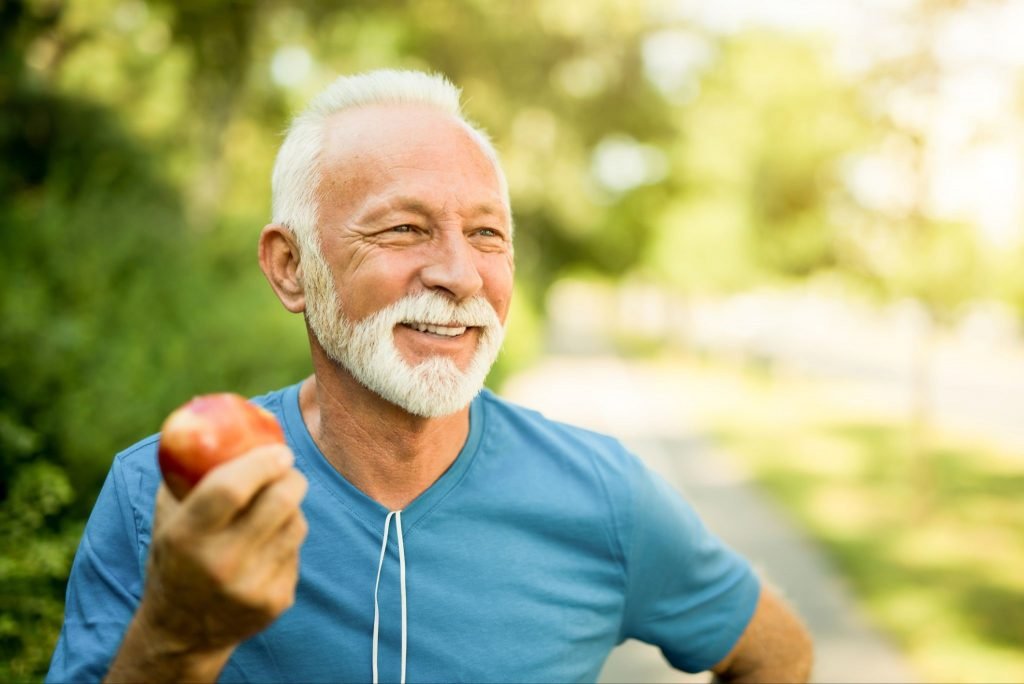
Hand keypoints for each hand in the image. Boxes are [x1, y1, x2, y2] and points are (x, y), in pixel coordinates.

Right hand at [106, 446, 307, 682]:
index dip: (262, 462)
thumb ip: (186, 474)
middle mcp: (221, 564)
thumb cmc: (175, 557)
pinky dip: (287, 539)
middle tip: (287, 469)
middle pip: (279, 502)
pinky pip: (296, 551)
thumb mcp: (167, 518)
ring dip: (290, 507)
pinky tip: (267, 545)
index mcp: (187, 537)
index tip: (278, 450)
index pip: (231, 488)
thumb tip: (211, 420)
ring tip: (271, 508)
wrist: (181, 632)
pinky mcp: (276, 601)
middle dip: (291, 477)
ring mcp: (252, 586)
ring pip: (295, 524)